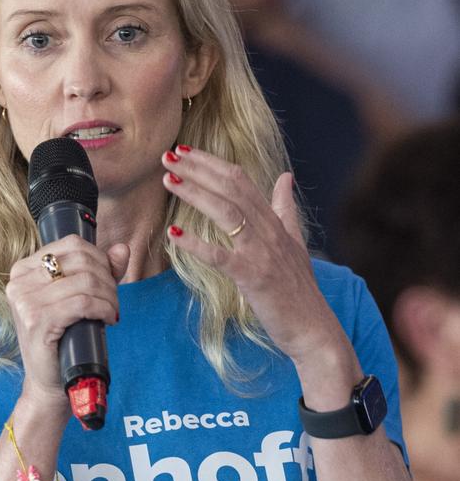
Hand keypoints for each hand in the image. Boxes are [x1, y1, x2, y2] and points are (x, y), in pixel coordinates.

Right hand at [6, 237, 128, 414]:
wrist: (48, 381)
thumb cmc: (63, 337)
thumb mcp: (77, 298)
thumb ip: (99, 271)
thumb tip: (121, 249)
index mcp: (23, 269)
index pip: (71, 245)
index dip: (100, 259)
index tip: (109, 280)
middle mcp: (19, 282)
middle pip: (81, 261)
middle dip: (107, 279)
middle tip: (113, 300)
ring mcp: (25, 301)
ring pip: (85, 282)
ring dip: (109, 296)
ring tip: (111, 311)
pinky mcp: (37, 321)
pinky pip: (83, 302)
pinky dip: (104, 308)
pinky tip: (108, 318)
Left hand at [161, 146, 352, 371]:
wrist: (313, 328)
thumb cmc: (298, 289)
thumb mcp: (295, 242)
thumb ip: (286, 208)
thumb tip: (286, 176)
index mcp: (274, 221)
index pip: (240, 180)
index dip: (212, 163)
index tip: (185, 151)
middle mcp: (269, 231)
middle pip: (231, 188)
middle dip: (198, 169)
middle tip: (168, 157)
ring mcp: (261, 253)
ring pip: (226, 213)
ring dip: (196, 194)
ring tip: (169, 182)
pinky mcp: (252, 277)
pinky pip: (221, 256)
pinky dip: (196, 244)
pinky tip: (174, 234)